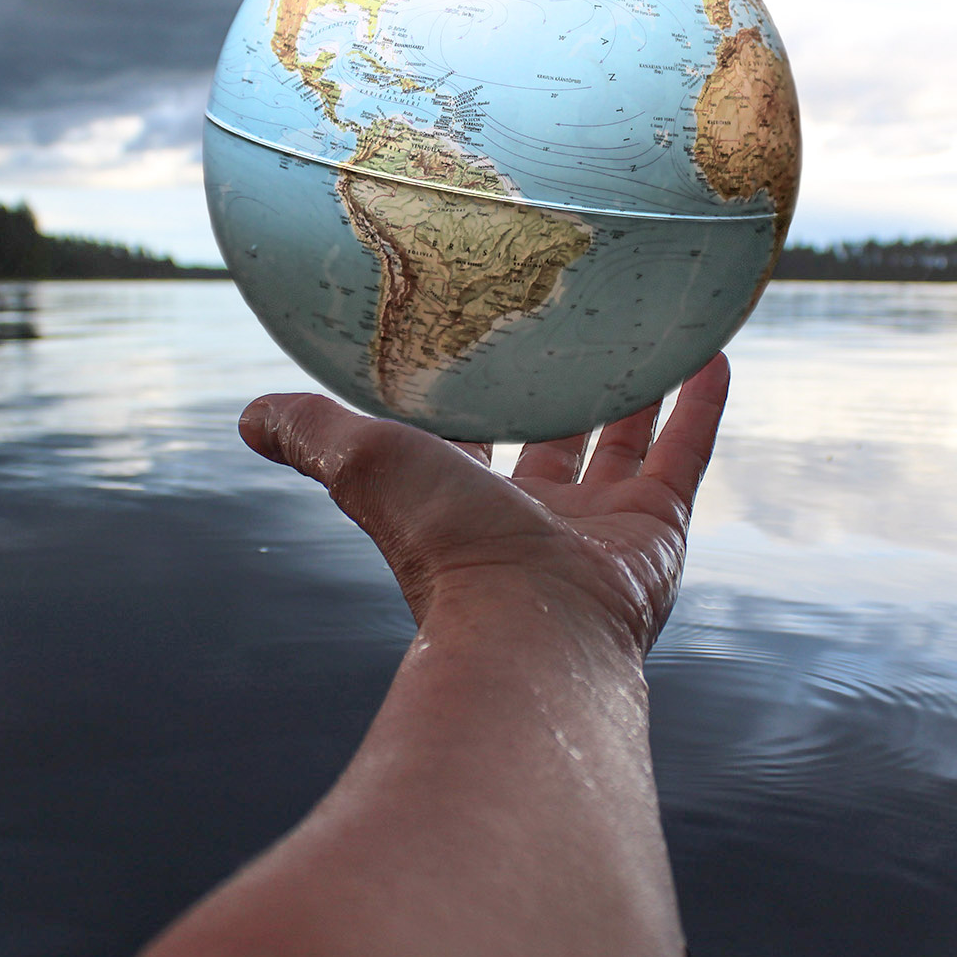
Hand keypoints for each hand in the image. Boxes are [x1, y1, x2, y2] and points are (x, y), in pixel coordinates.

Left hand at [237, 354, 728, 659]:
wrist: (532, 624)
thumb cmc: (443, 545)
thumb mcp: (365, 463)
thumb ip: (310, 433)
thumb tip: (248, 415)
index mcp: (464, 507)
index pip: (468, 444)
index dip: (469, 400)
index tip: (476, 343)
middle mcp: (533, 523)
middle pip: (552, 445)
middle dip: (561, 395)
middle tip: (575, 333)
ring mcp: (600, 530)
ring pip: (624, 446)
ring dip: (637, 392)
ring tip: (651, 333)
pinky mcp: (658, 531)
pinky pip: (685, 456)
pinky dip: (699, 406)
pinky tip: (709, 351)